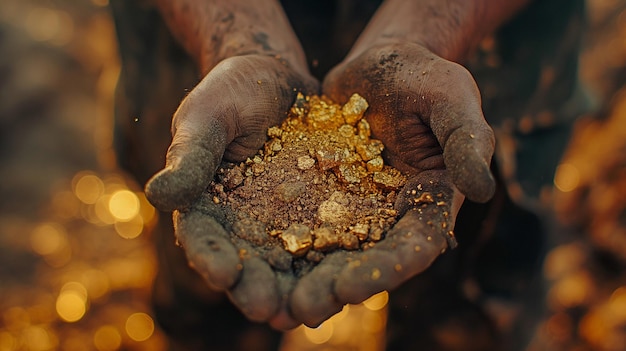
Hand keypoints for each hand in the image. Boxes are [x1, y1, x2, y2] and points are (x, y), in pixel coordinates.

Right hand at [144, 54, 317, 326]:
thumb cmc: (230, 92)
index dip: (212, 259)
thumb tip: (156, 196)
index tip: (224, 273)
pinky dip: (334, 263)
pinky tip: (346, 280)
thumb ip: (190, 157)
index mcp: (206, 207)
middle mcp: (244, 224)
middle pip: (248, 265)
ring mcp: (283, 221)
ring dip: (296, 291)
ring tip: (308, 312)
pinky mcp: (319, 212)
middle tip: (269, 311)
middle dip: (257, 289)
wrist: (276, 77)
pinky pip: (328, 240)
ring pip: (288, 264)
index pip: (204, 240)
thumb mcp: (206, 117)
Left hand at [289, 42, 495, 325]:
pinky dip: (281, 243)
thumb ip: (467, 139)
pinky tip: (254, 262)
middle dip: (336, 287)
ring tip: (274, 303)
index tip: (354, 286)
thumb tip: (482, 189)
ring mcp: (354, 210)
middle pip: (366, 261)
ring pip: (329, 252)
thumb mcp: (452, 97)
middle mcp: (391, 218)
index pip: (415, 245)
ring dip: (303, 278)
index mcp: (430, 203)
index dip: (388, 269)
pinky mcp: (321, 197)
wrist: (378, 69)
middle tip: (303, 309)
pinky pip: (300, 222)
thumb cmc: (424, 79)